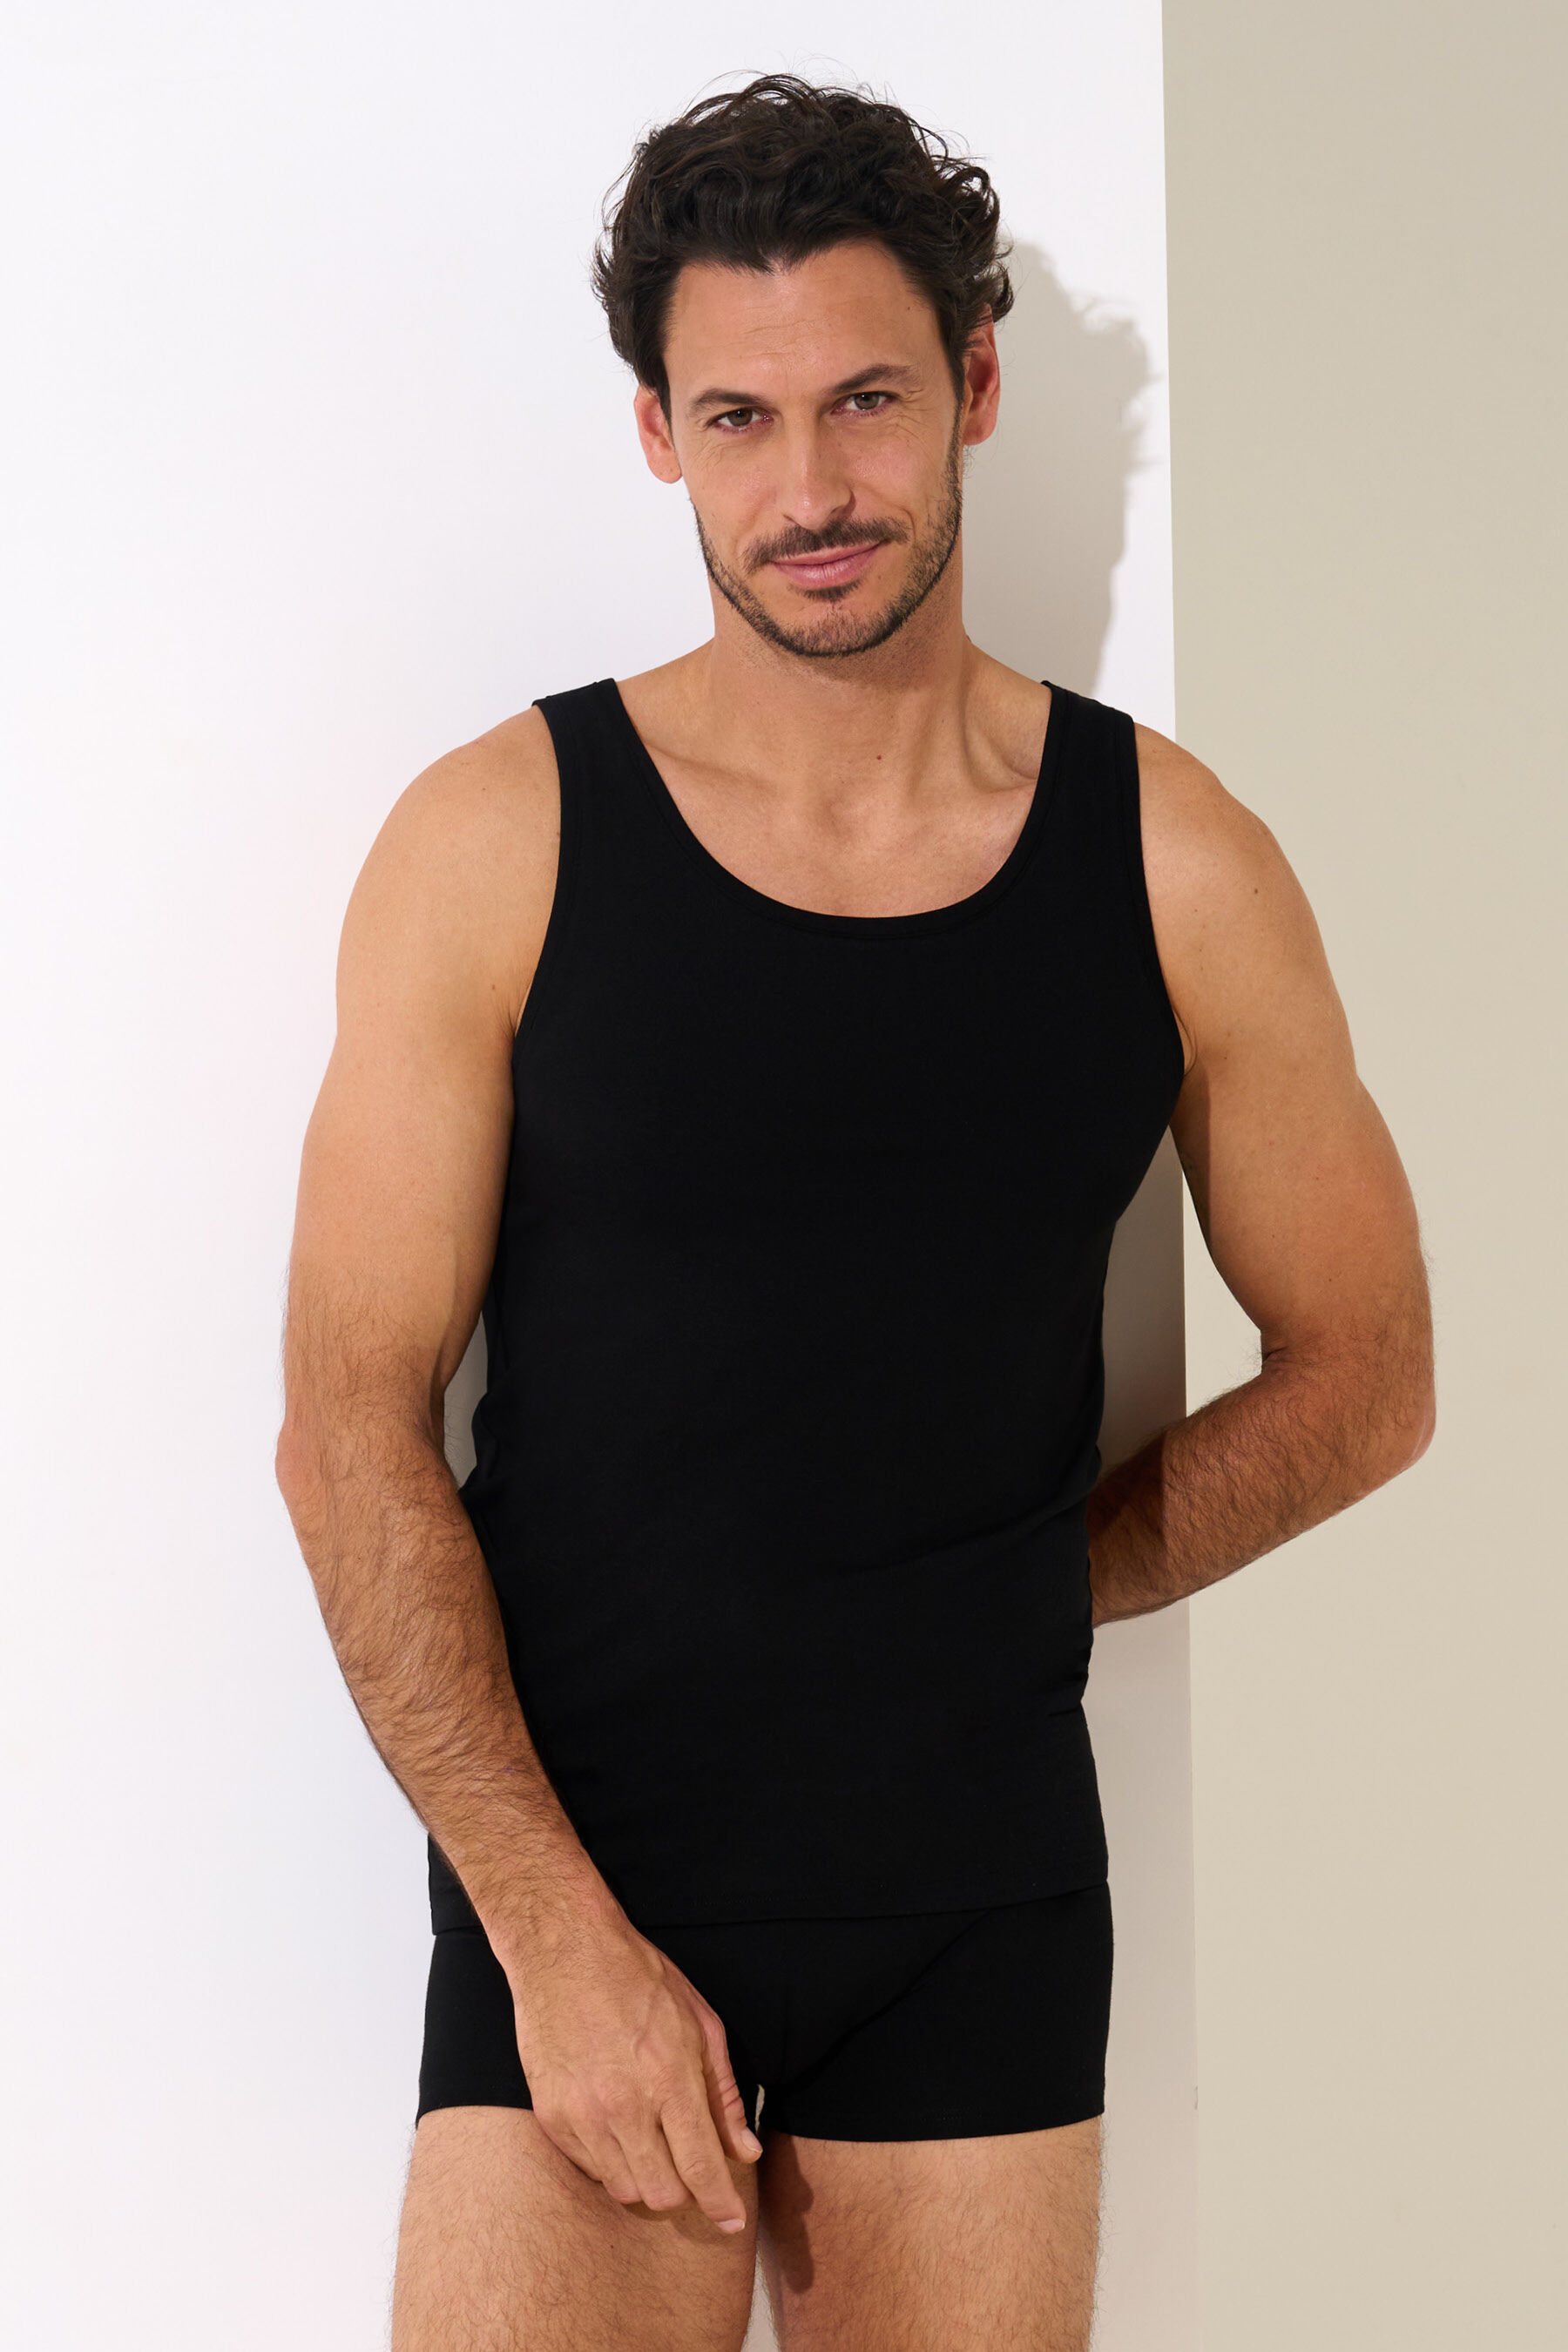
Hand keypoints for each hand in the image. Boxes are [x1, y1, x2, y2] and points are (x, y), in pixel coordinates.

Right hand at [505, 1899, 762, 2232]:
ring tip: (651, 2141)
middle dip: (684, 2191)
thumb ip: (724, 2095)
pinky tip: (617, 2126)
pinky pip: (589, 2168)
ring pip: (625, 2189)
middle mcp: (624, 2105)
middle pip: (663, 2194)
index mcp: (669, 2078)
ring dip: (646, 2178)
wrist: (563, 1951)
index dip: (721, 2203)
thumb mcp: (700, 2024)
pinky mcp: (551, 2116)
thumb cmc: (639, 1979)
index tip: (731, 2219)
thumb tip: (745, 2150)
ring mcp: (582, 2114)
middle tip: (688, 2163)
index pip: (701, 2168)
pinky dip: (610, 2160)